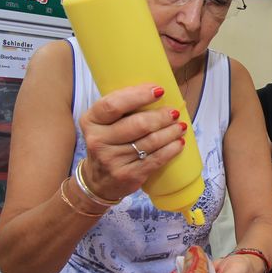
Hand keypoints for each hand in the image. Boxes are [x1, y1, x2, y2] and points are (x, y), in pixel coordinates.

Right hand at [78, 84, 187, 201]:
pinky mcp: (127, 175)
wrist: (98, 182)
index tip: (159, 90)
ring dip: (170, 132)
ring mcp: (112, 160)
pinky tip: (179, 143)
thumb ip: (121, 109)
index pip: (114, 105)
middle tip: (174, 112)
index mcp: (91, 121)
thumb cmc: (107, 144)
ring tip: (180, 126)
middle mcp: (97, 140)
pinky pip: (155, 159)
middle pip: (137, 124)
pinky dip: (171, 149)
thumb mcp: (103, 124)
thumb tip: (156, 92)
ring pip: (150, 142)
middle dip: (161, 117)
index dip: (138, 96)